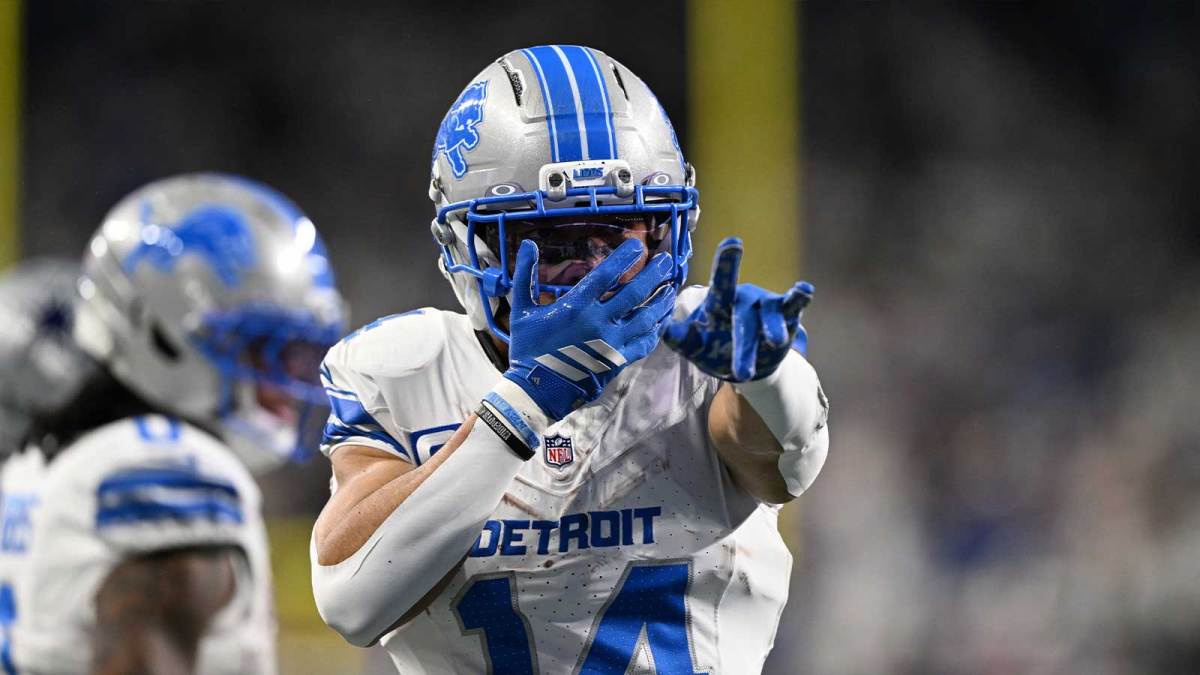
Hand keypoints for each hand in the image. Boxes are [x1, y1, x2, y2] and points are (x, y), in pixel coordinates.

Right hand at [503, 239, 676, 419]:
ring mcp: (612, 343)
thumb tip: (528, 244)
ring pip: (646, 318)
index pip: (606, 275)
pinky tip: (662, 320)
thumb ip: (525, 275)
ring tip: (671, 288)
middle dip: (653, 275)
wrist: (536, 391)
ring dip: (661, 301)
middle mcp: (599, 322)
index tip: (638, 245)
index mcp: (576, 306)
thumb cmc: (527, 349)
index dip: (624, 257)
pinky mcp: (618, 362)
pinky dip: (656, 330)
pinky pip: (644, 343)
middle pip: (634, 293)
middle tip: (665, 261)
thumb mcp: (521, 311)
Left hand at [663, 237, 812, 381]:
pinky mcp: (786, 317)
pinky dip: (799, 297)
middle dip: (743, 345)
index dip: (727, 263)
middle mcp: (743, 299)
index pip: (721, 283)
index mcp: (719, 303)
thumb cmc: (712, 348)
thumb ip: (678, 338)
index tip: (733, 242)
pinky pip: (793, 306)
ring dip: (773, 330)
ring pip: (770, 317)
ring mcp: (766, 307)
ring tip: (775, 342)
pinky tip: (805, 290)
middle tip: (740, 372)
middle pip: (743, 318)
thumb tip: (661, 329)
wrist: (742, 367)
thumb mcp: (693, 346)